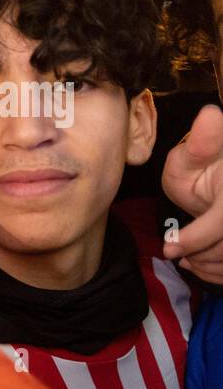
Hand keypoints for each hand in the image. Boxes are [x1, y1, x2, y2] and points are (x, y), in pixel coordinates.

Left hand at [162, 105, 222, 283]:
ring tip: (188, 259)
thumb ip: (204, 141)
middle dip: (203, 254)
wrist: (220, 180)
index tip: (170, 248)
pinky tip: (201, 265)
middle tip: (177, 253)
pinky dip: (220, 274)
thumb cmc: (207, 166)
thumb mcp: (199, 151)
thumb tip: (209, 115)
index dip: (198, 237)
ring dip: (212, 266)